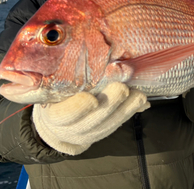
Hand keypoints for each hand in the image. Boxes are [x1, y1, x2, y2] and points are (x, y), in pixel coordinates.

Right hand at [32, 82, 149, 155]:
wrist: (55, 122)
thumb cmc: (54, 96)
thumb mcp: (52, 87)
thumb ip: (60, 77)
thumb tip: (71, 58)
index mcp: (54, 115)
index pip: (65, 115)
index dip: (79, 108)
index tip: (92, 99)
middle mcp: (70, 129)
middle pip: (92, 120)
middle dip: (110, 104)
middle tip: (122, 88)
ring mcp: (86, 134)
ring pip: (108, 125)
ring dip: (126, 110)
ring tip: (139, 96)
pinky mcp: (101, 133)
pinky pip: (116, 125)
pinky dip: (130, 112)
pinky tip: (141, 103)